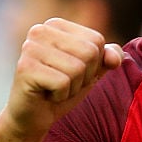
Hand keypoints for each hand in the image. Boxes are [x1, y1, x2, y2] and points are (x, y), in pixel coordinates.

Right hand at [1, 18, 123, 139]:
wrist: (32, 117)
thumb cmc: (62, 89)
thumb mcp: (91, 70)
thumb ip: (107, 57)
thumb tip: (115, 58)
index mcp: (55, 24)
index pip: (96, 40)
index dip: (93, 64)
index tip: (73, 72)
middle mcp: (39, 30)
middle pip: (89, 53)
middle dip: (84, 77)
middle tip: (63, 84)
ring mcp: (29, 48)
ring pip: (77, 69)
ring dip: (72, 88)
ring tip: (54, 89)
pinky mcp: (25, 68)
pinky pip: (63, 83)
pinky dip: (60, 96)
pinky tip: (45, 95)